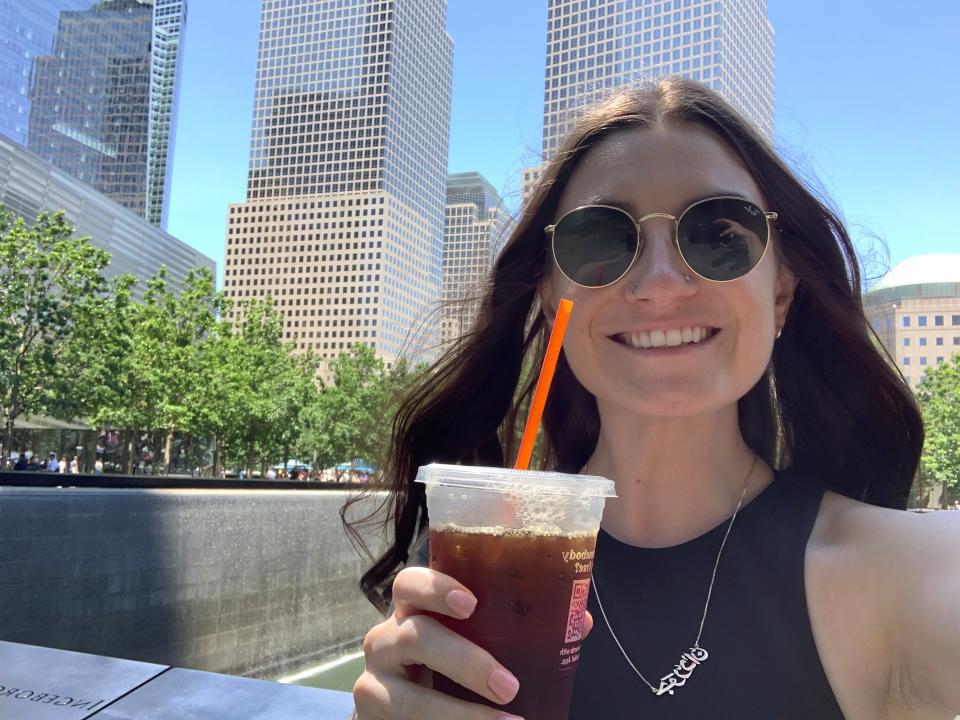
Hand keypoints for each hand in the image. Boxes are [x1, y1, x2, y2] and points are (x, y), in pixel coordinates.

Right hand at [354, 567, 592, 718]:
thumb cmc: (447, 666)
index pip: (410, 584)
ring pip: (409, 700)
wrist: (403, 713)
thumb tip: (581, 622)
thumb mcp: (473, 642)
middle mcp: (386, 639)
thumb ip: (517, 629)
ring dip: (461, 715)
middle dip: (465, 661)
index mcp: (412, 610)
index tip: (470, 603)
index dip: (435, 587)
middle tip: (510, 685)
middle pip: (415, 636)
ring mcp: (374, 684)